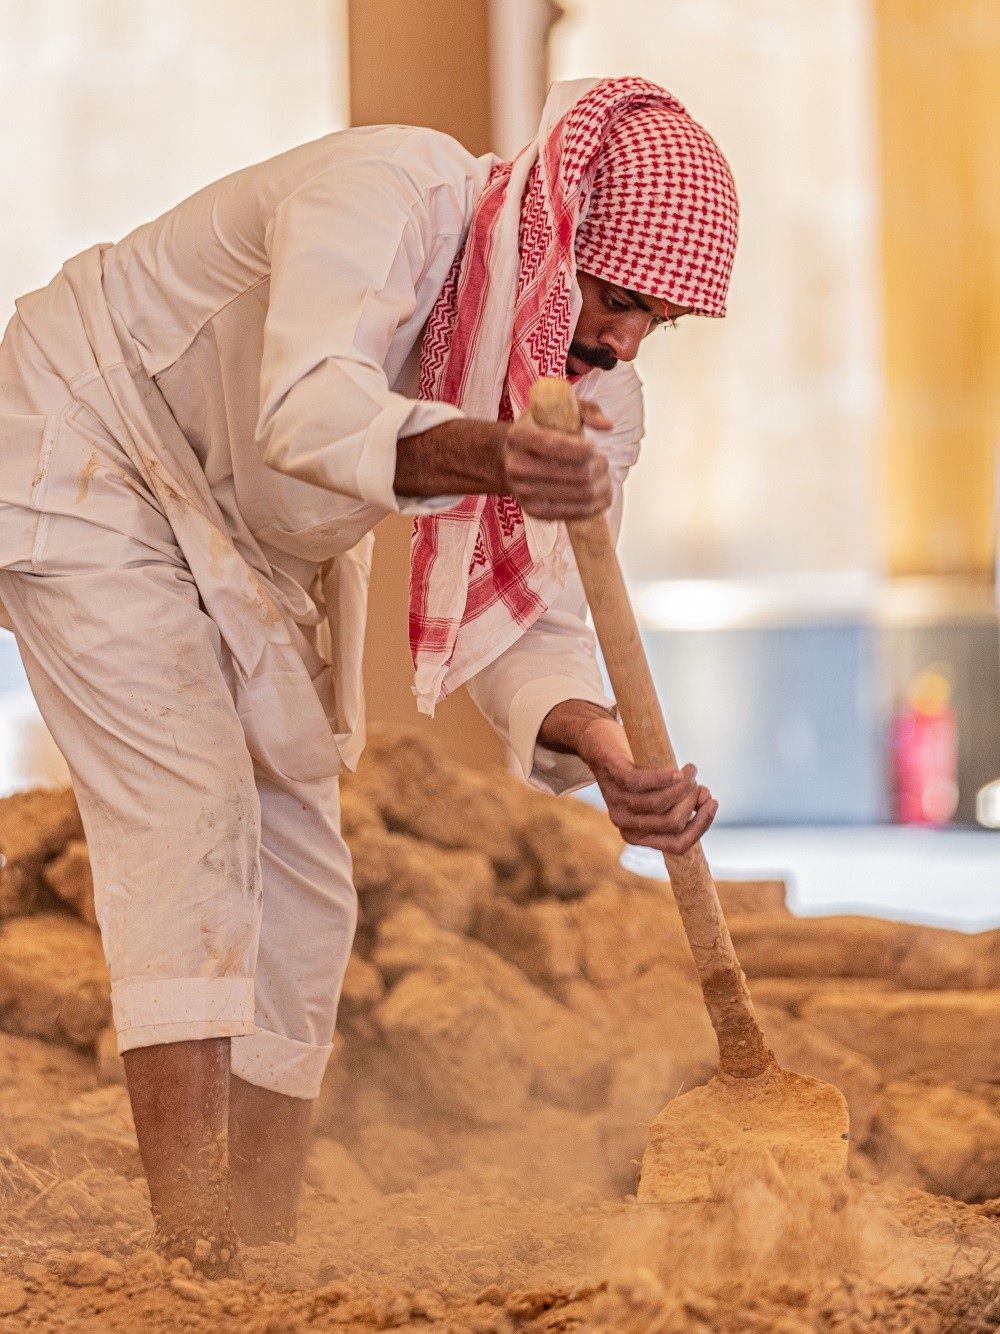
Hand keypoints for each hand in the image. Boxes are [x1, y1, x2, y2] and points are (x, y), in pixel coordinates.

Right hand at [502, 400, 612, 520]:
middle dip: (599, 467)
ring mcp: (523, 492)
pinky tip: (601, 496)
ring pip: (579, 495)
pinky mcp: (533, 511)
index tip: (595, 448)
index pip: (555, 446)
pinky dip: (594, 507)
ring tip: (605, 478)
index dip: (583, 450)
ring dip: (601, 487)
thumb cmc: (540, 430)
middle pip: (575, 474)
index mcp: (519, 436)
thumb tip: (607, 426)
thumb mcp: (558, 410)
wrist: (512, 458)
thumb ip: (586, 410)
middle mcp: (516, 466)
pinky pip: (571, 514)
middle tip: (603, 462)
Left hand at [577, 716, 717, 855]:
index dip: (701, 826)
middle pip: (674, 823)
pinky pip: (642, 783)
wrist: (599, 744)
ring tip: (690, 770)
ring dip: (685, 786)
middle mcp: (626, 824)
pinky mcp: (614, 776)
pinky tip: (679, 771)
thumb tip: (707, 800)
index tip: (713, 803)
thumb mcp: (660, 793)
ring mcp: (617, 801)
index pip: (678, 845)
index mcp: (638, 835)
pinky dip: (665, 778)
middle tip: (695, 781)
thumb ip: (682, 802)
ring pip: (661, 804)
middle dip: (693, 801)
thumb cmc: (636, 771)